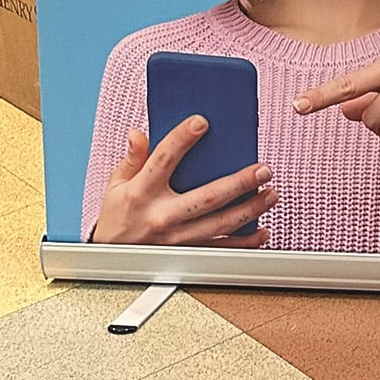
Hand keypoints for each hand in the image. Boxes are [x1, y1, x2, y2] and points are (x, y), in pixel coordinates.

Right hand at [90, 118, 275, 245]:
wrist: (108, 257)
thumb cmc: (117, 216)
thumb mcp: (116, 184)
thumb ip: (132, 158)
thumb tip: (138, 133)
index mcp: (142, 192)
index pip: (163, 160)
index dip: (181, 139)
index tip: (201, 122)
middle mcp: (161, 215)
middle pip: (206, 198)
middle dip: (238, 183)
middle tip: (263, 170)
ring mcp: (176, 237)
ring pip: (220, 224)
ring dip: (250, 209)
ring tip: (270, 194)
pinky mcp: (186, 253)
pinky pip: (220, 248)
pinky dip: (244, 242)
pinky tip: (262, 231)